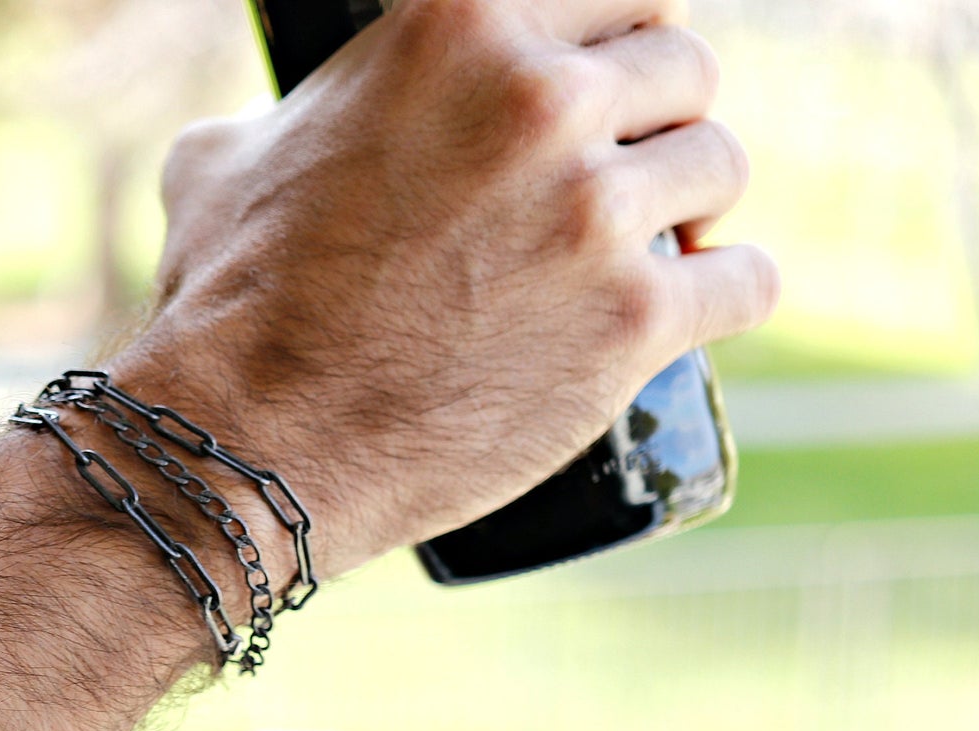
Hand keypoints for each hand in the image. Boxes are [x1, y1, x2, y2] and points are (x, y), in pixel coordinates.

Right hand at [124, 0, 777, 573]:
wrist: (255, 441)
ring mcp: (595, 212)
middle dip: (660, 124)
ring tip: (654, 248)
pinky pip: (750, 280)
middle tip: (624, 181)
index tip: (614, 91)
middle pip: (685, 69)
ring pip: (721, 168)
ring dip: (695, 207)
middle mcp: (542, 99)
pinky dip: (730, 293)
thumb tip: (296, 121)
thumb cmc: (232, 301)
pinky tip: (701, 305)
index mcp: (461, 23)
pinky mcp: (635, 320)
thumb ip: (292, 109)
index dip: (621, 42)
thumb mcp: (228, 154)